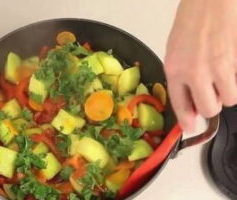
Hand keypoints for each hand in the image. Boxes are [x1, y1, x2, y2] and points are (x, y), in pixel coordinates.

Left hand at [164, 0, 236, 130]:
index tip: (190, 126)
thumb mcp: (173, 54)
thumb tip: (190, 103)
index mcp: (176, 69)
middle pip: (210, 108)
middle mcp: (198, 71)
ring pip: (230, 99)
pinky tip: (226, 67)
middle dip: (209, 107)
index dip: (187, 120)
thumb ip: (180, 80)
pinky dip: (233, 80)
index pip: (181, 105)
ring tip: (220, 80)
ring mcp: (221, 66)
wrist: (210, 3)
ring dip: (225, 93)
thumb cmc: (188, 25)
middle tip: (207, 96)